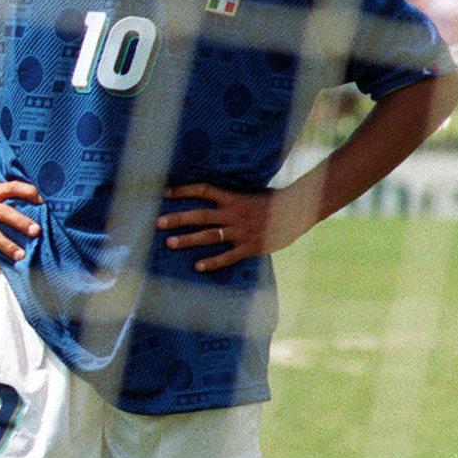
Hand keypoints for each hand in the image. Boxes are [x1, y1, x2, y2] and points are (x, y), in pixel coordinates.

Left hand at [156, 181, 310, 271]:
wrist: (299, 211)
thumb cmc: (273, 201)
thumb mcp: (251, 193)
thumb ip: (231, 197)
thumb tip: (211, 195)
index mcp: (234, 198)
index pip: (204, 190)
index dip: (184, 190)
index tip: (165, 193)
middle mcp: (234, 214)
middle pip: (201, 215)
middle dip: (178, 219)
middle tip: (158, 222)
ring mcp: (241, 231)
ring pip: (210, 236)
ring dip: (188, 240)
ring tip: (169, 243)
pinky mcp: (251, 246)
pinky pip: (228, 256)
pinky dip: (213, 262)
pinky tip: (197, 267)